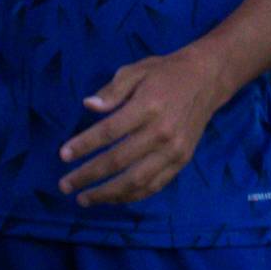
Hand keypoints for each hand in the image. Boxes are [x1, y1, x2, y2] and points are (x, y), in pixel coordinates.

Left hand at [59, 44, 225, 206]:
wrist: (207, 79)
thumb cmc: (165, 72)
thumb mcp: (136, 70)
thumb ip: (112, 90)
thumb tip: (88, 105)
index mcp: (148, 107)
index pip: (109, 132)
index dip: (84, 145)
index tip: (63, 155)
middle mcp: (162, 132)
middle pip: (118, 161)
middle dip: (88, 175)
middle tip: (65, 185)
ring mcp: (174, 150)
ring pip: (136, 181)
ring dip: (107, 194)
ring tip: (84, 199)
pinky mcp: (182, 161)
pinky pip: (155, 185)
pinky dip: (132, 195)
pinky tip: (113, 198)